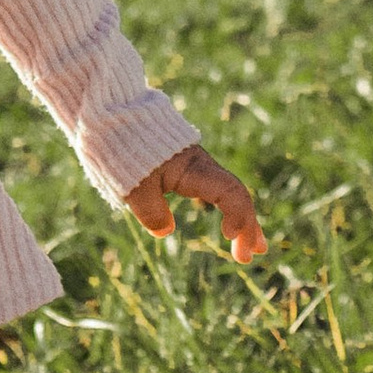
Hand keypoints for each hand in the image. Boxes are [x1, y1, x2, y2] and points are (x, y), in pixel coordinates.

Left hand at [125, 142, 265, 259]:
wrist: (117, 116)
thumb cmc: (122, 148)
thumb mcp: (133, 184)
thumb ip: (150, 210)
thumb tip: (165, 231)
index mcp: (193, 167)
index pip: (228, 191)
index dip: (236, 214)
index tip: (230, 237)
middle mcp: (203, 166)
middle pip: (237, 195)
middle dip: (248, 225)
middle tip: (250, 256)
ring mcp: (199, 168)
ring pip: (231, 194)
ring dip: (244, 221)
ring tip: (255, 249)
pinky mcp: (190, 171)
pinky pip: (218, 192)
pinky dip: (229, 211)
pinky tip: (231, 230)